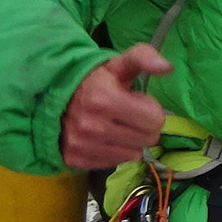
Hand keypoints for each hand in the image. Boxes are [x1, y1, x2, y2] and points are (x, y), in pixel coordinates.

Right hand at [59, 45, 171, 169]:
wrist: (53, 95)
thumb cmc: (94, 80)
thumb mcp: (119, 64)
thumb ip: (144, 58)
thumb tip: (167, 67)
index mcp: (105, 99)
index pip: (156, 120)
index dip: (151, 109)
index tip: (136, 102)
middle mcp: (93, 126)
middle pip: (148, 139)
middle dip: (144, 126)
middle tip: (129, 116)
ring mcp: (82, 145)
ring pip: (134, 154)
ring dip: (131, 142)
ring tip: (117, 126)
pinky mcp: (76, 159)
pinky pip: (114, 163)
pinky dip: (114, 152)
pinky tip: (104, 138)